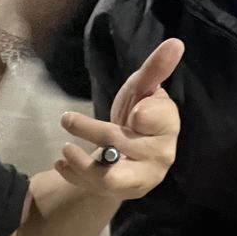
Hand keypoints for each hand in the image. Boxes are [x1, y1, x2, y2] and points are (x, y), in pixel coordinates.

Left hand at [55, 38, 183, 199]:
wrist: (132, 151)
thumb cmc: (140, 112)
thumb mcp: (145, 88)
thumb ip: (156, 68)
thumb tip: (175, 42)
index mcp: (168, 126)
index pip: (159, 120)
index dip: (147, 117)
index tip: (133, 113)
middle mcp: (159, 156)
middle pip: (125, 144)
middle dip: (95, 132)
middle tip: (67, 118)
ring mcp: (140, 179)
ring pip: (111, 177)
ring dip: (84, 165)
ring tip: (65, 149)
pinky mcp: (122, 193)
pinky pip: (96, 190)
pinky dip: (76, 177)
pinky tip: (60, 164)